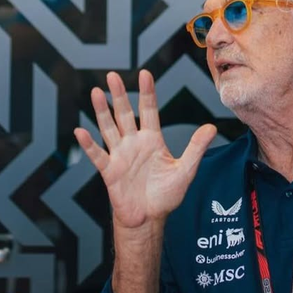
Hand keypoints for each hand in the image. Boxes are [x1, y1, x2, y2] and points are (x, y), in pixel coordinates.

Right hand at [74, 70, 216, 228]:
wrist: (149, 219)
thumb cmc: (165, 195)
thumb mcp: (185, 170)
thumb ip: (195, 148)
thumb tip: (211, 127)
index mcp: (152, 139)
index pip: (148, 110)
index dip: (147, 92)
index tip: (145, 74)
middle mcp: (133, 143)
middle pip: (124, 113)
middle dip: (119, 95)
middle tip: (113, 75)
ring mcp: (120, 155)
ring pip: (109, 128)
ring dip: (102, 111)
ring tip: (95, 92)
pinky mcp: (110, 171)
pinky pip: (98, 155)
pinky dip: (89, 144)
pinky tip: (81, 131)